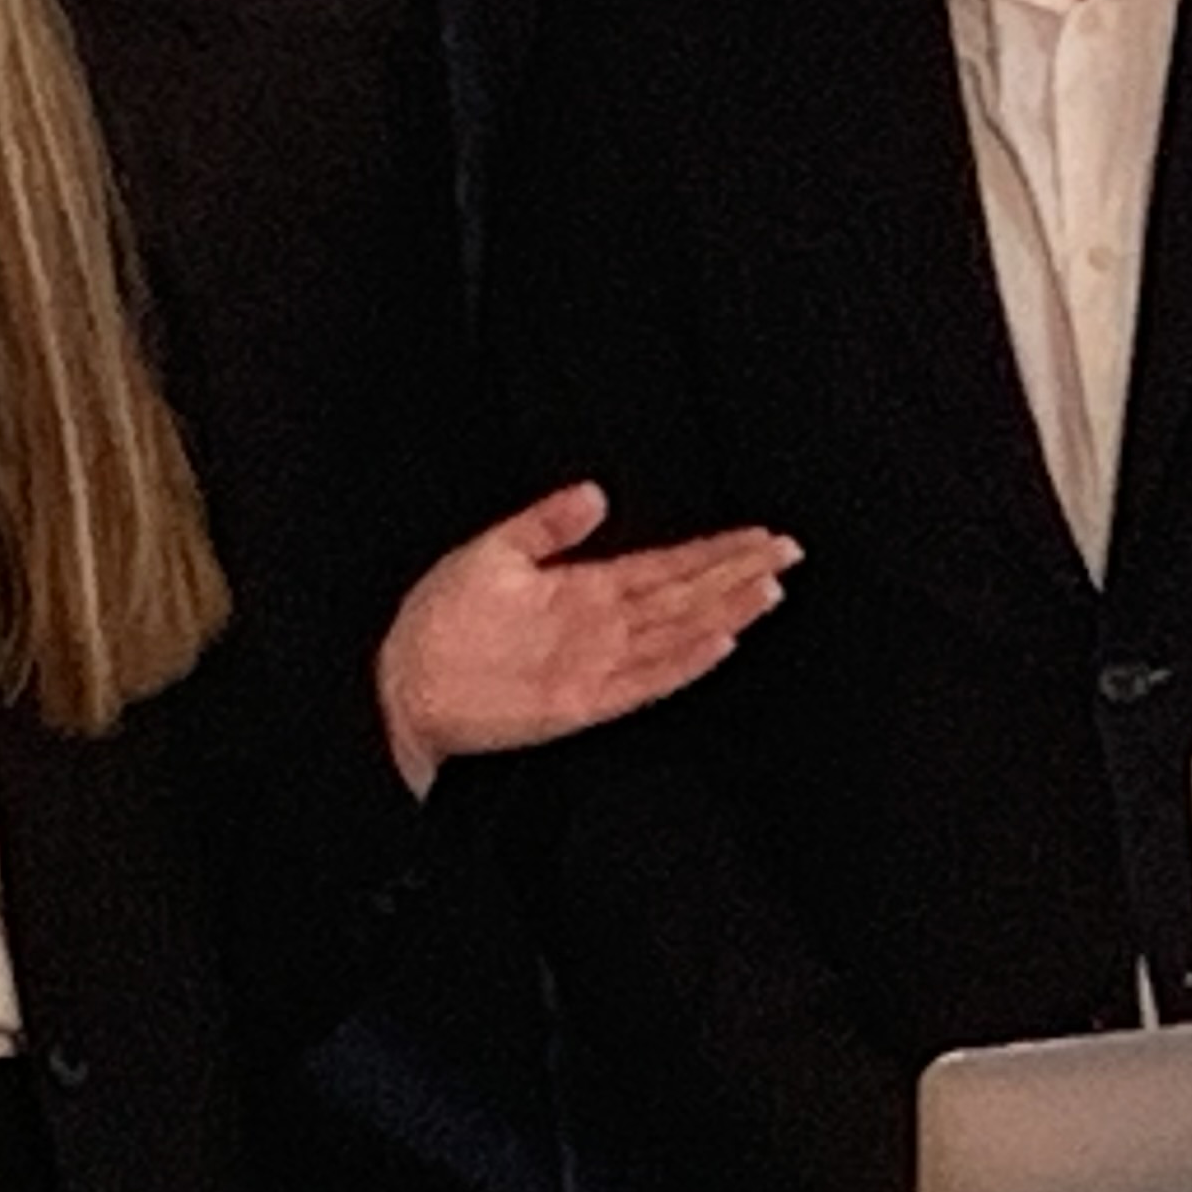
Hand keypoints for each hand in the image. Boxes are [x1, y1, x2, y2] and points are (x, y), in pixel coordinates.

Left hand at [372, 483, 798, 795]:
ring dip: (723, 613)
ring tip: (768, 590)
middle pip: (686, 596)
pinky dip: (682, 662)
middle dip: (738, 574)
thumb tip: (595, 490)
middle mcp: (602, 625)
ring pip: (676, 634)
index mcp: (586, 588)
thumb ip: (547, 523)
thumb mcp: (494, 551)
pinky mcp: (580, 701)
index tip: (761, 535)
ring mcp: (596, 663)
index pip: (668, 566)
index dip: (716, 550)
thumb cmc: (441, 620)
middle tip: (789, 554)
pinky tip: (717, 642)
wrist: (402, 681)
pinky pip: (644, 679)